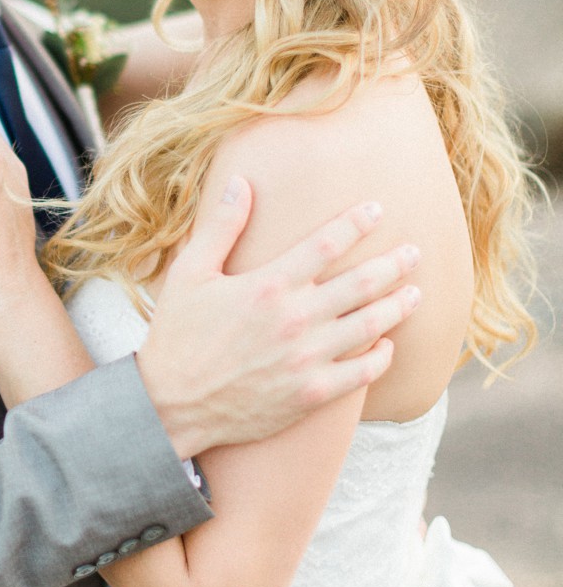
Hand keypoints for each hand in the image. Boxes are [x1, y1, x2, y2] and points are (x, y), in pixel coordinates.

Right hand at [137, 177, 422, 460]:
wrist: (170, 404)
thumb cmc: (176, 336)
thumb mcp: (189, 273)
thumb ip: (221, 227)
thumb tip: (241, 182)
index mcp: (268, 285)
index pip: (326, 244)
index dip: (356, 223)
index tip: (377, 209)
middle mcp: (295, 319)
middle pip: (363, 282)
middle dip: (394, 263)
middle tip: (414, 252)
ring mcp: (308, 358)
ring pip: (371, 325)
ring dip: (399, 306)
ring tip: (416, 293)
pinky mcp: (312, 393)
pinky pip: (363, 372)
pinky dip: (382, 357)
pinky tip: (387, 345)